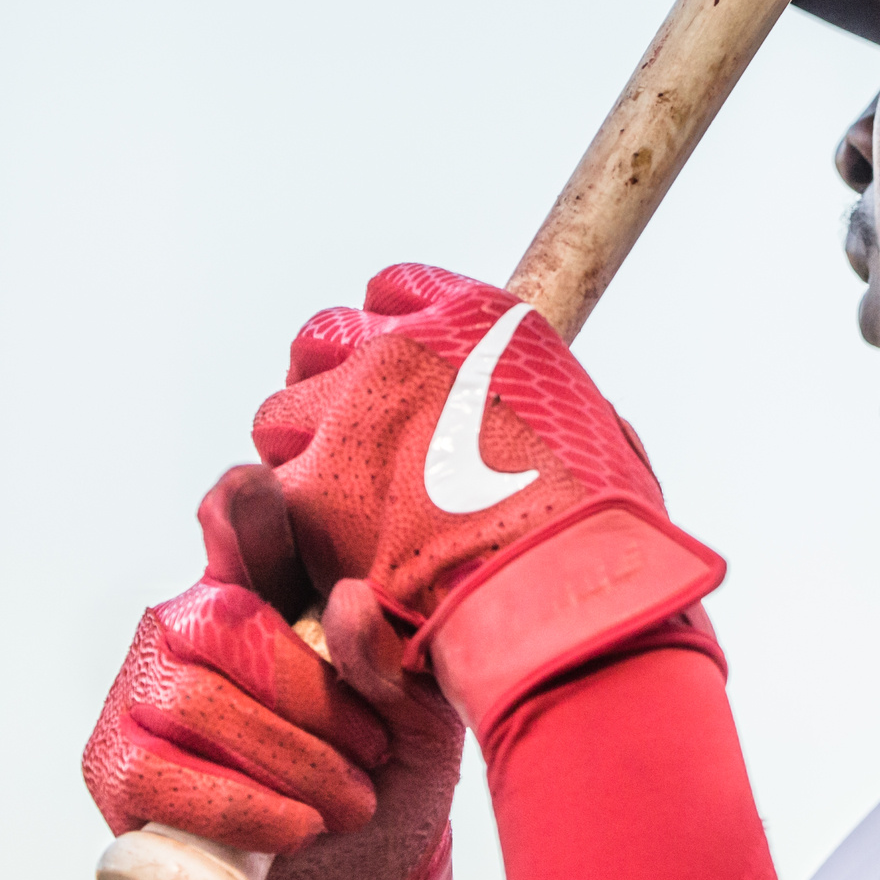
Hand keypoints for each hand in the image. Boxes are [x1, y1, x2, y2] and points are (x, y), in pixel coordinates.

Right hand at [82, 466, 464, 879]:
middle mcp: (192, 623)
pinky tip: (291, 829)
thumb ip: (388, 663)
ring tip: (347, 806)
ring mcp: (139, 690)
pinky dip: (232, 805)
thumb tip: (347, 601)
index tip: (257, 482)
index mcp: (271, 590)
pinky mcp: (111, 765)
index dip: (242, 508)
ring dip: (284, 760)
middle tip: (376, 757)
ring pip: (193, 702)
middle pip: (226, 624)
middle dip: (311, 698)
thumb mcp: (419, 721)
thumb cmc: (387, 777)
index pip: (241, 523)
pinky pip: (153, 775)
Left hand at [249, 264, 722, 732]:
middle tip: (353, 430)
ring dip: (305, 449)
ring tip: (341, 500)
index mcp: (478, 322)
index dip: (394, 327)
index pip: (398, 290)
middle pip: (324, 338)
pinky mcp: (313, 489)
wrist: (559, 589)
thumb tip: (556, 424)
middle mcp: (402, 350)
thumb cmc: (600, 524)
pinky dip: (297, 523)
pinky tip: (334, 550)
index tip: (395, 361)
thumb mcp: (604, 431)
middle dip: (331, 377)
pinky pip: (275, 493)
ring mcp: (348, 414)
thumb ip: (555, 409)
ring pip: (282, 414)